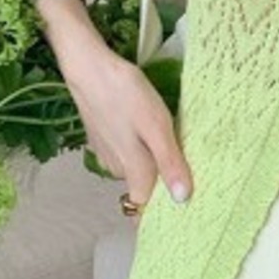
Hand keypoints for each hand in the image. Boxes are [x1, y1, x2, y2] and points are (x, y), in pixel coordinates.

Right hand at [59, 36, 193, 208]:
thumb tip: (182, 200)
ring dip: (152, 159)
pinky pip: (126, 151)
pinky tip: (147, 126)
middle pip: (143, 187)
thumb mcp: (157, 126)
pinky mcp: (101, 137)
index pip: (145, 208)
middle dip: (163, 179)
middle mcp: (116, 168)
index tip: (184, 204)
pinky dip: (138, 145)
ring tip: (172, 138)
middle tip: (188, 160)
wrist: (89, 67)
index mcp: (132, 170)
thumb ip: (169, 163)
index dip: (163, 211)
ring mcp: (106, 153)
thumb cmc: (126, 94)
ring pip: (135, 167)